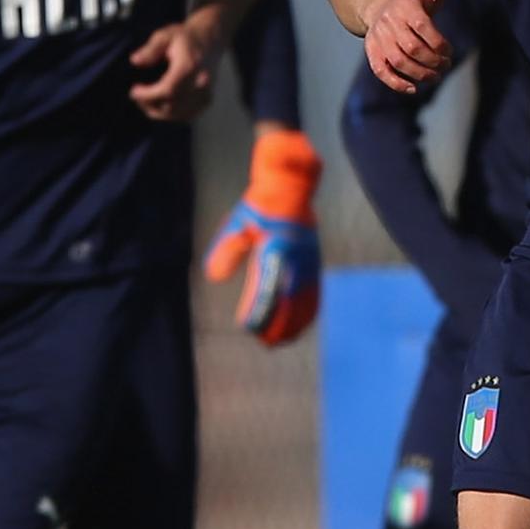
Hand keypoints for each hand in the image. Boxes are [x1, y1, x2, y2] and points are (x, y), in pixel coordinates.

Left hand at [127, 17, 220, 122]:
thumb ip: (150, 49)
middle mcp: (200, 82)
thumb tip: (135, 61)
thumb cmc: (185, 36)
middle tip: (137, 95)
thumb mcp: (164, 36)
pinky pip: (186, 115)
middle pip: (172, 106)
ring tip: (146, 100)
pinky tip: (161, 105)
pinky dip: (171, 114)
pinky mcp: (207, 99)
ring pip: (178, 114)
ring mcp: (206, 93)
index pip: (168, 90)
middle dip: (150, 105)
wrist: (210, 38)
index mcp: (190, 66)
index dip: (148, 95)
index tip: (134, 91)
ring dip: (158, 112)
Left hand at [205, 128, 322, 344]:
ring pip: (304, 302)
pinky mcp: (314, 262)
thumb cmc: (260, 205)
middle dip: (277, 325)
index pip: (268, 291)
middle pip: (290, 304)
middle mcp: (296, 261)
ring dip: (294, 323)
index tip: (248, 327)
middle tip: (264, 342)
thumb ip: (227, 250)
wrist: (292, 186)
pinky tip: (302, 324)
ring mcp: (308, 263)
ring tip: (280, 340)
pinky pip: (315, 293)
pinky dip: (309, 312)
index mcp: (276, 252)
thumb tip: (214, 277)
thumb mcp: (238, 223)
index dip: (259, 312)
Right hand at [360, 0, 460, 93]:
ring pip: (398, 62)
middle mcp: (389, 22)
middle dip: (432, 61)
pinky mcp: (372, 52)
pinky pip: (380, 71)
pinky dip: (396, 83)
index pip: (423, 27)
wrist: (378, 6)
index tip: (449, 52)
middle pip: (412, 48)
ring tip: (435, 77)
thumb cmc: (410, 2)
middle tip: (445, 66)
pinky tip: (413, 89)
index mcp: (405, 6)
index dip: (438, 43)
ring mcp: (378, 38)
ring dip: (419, 74)